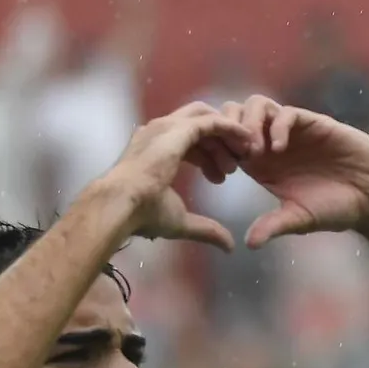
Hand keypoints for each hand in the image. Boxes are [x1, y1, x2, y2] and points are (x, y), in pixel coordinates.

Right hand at [89, 102, 258, 251]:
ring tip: (245, 155)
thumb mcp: (179, 220)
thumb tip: (229, 247)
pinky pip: (213, 122)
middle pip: (197, 126)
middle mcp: (159, 132)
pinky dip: (231, 129)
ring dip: (227, 135)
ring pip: (207, 120)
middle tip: (237, 164)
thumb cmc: (142, 213)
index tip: (222, 178)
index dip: (207, 158)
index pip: (186, 144)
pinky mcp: (180, 127)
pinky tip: (246, 141)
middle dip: (219, 142)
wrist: (122, 203)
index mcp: (153, 150)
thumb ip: (205, 228)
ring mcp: (168, 126)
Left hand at [218, 95, 368, 247]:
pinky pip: (286, 113)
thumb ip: (274, 226)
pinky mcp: (313, 123)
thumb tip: (248, 244)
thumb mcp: (300, 219)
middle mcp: (272, 144)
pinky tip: (278, 149)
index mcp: (262, 166)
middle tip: (237, 159)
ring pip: (256, 105)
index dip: (219, 153)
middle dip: (228, 133)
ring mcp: (292, 131)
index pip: (226, 144)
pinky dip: (277, 126)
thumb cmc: (337, 209)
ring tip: (255, 152)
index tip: (224, 174)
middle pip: (234, 116)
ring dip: (249, 124)